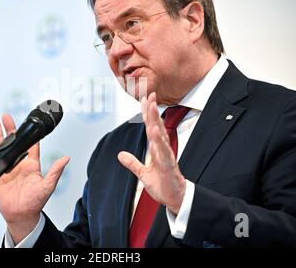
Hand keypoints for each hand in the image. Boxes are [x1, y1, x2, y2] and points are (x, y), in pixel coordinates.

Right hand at [0, 113, 69, 242]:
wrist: (22, 215)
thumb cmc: (35, 202)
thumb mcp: (47, 186)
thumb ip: (55, 171)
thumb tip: (66, 158)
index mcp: (32, 164)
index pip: (31, 145)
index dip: (29, 134)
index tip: (27, 123)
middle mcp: (19, 164)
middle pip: (13, 142)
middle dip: (10, 129)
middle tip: (6, 117)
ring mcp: (7, 168)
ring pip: (1, 148)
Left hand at [118, 92, 185, 213]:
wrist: (174, 199)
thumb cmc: (162, 185)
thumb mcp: (143, 174)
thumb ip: (132, 163)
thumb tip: (120, 155)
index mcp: (156, 149)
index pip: (151, 127)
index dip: (147, 114)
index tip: (144, 98)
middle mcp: (162, 149)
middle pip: (157, 126)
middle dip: (153, 111)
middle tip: (150, 95)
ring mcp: (166, 156)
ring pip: (161, 135)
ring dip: (156, 121)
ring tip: (152, 108)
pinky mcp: (169, 165)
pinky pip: (164, 152)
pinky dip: (159, 142)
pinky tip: (155, 132)